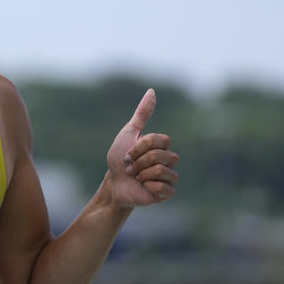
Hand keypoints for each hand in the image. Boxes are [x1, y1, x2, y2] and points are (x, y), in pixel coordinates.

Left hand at [105, 89, 178, 206]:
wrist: (114, 183)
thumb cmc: (120, 159)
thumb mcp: (129, 133)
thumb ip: (142, 114)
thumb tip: (152, 91)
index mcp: (161, 146)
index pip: (160, 140)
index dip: (140, 147)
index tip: (128, 154)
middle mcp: (169, 160)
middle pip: (161, 155)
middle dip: (140, 161)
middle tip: (131, 167)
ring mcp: (169, 177)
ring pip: (163, 170)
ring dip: (142, 174)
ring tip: (137, 177)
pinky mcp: (168, 193)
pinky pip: (165, 188)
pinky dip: (149, 187)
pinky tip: (144, 188)